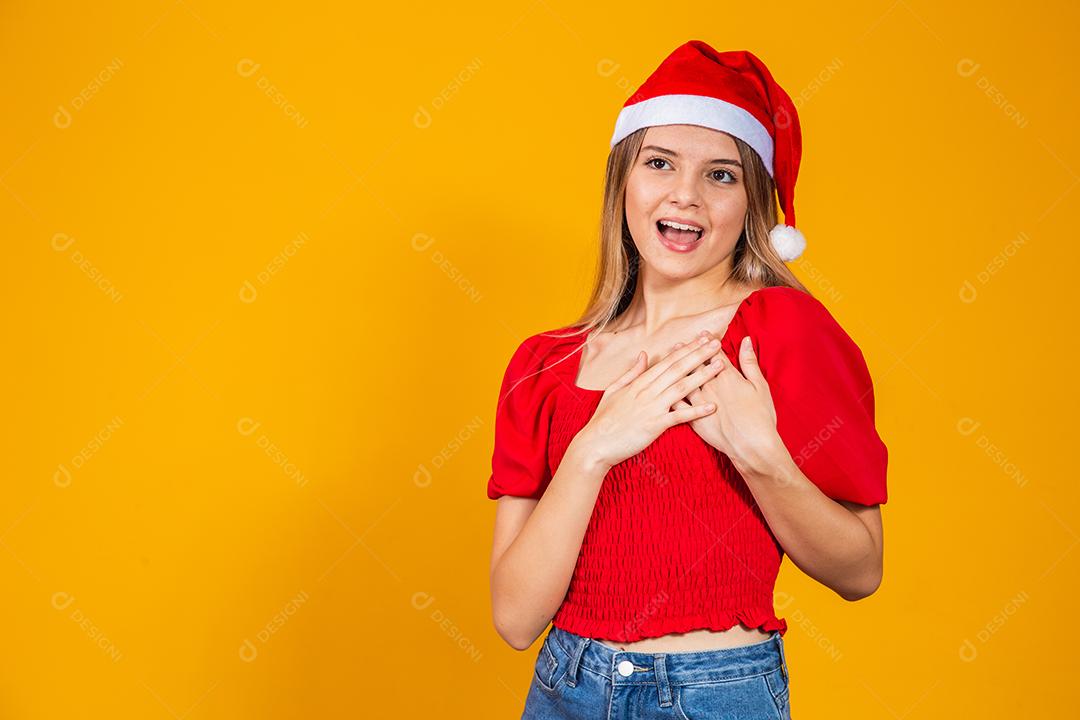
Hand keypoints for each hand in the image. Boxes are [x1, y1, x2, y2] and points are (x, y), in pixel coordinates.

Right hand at [575, 334, 729, 469]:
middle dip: (699, 355)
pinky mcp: (655, 425)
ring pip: (682, 387)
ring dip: (702, 375)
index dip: (686, 349)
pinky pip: (680, 416)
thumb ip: (631, 373)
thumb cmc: (603, 419)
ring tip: (720, 366)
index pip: (667, 361)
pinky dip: (696, 411)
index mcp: (639, 382)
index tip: (701, 339)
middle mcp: (647, 391)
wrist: (595, 444)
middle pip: (678, 368)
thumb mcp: (614, 390)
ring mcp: (652, 407)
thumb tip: (643, 354)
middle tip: (717, 343)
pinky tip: (713, 407)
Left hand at [672, 334, 781, 472]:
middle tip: (680, 342)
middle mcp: (711, 387)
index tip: (702, 334)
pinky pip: (678, 404)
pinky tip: (662, 388)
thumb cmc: (761, 417)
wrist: (752, 445)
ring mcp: (701, 402)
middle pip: (696, 364)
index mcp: (728, 377)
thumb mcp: (760, 386)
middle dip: (688, 352)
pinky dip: (671, 394)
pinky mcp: (694, 419)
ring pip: (684, 380)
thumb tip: (746, 340)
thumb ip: (750, 362)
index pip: (715, 355)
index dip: (708, 343)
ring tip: (670, 360)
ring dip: (676, 368)